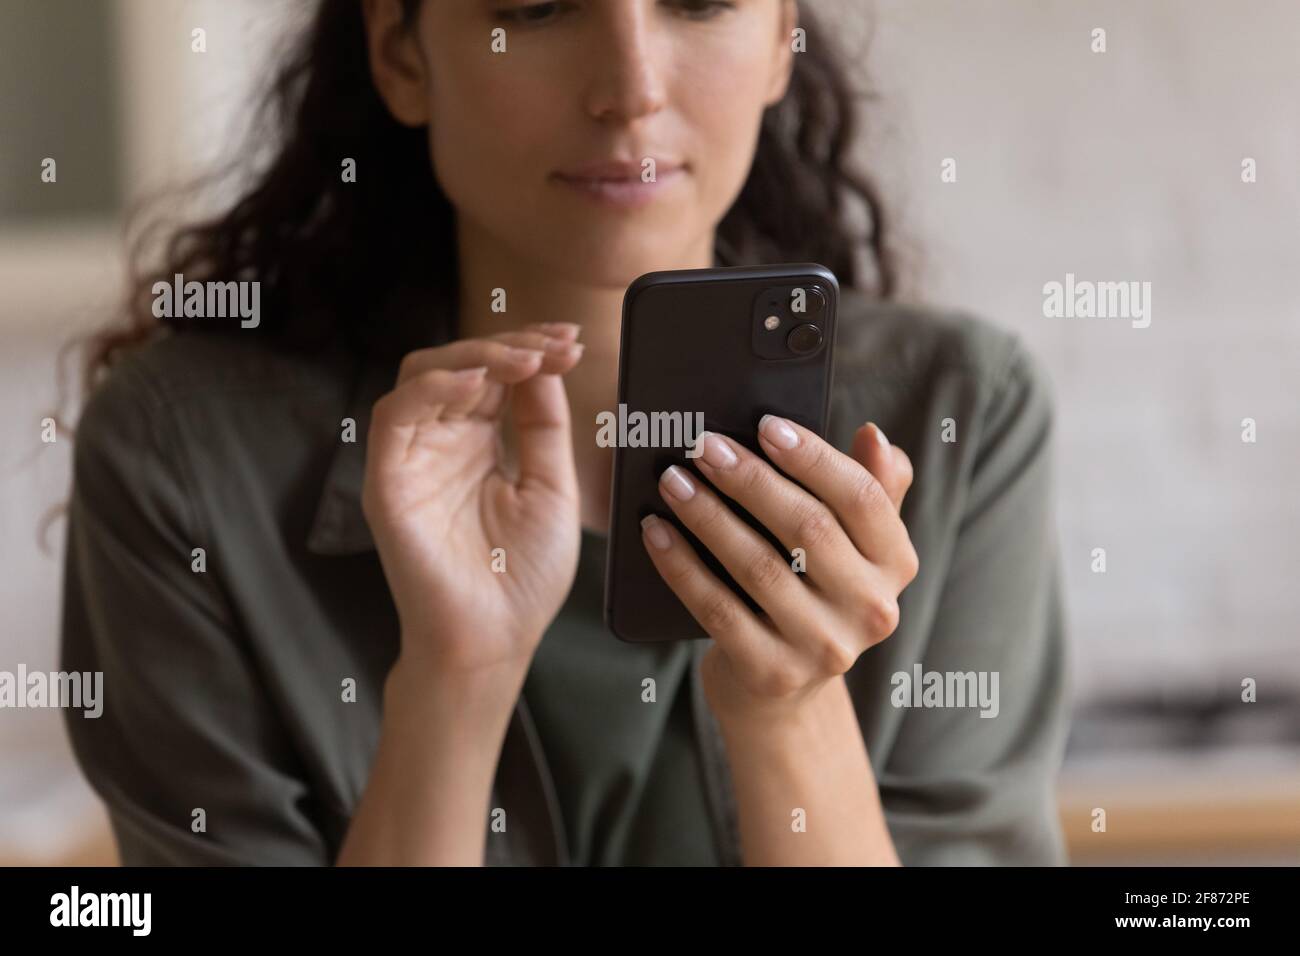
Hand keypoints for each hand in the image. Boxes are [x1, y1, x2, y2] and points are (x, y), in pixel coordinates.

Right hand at [361, 323, 584, 677]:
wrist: (493, 639)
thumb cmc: (522, 577)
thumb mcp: (551, 488)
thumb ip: (544, 426)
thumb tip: (545, 366)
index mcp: (481, 443)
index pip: (496, 375)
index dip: (530, 350)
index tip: (571, 341)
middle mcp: (443, 442)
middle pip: (461, 363)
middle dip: (511, 345)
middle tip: (556, 344)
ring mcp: (413, 458)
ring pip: (423, 375)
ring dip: (475, 356)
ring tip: (525, 359)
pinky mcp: (387, 480)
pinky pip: (395, 415)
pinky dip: (433, 389)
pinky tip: (477, 384)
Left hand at [640, 416, 918, 724]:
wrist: (779, 688)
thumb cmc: (810, 589)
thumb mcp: (849, 546)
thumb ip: (869, 489)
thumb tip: (873, 436)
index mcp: (895, 564)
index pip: (862, 498)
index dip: (815, 458)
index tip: (766, 424)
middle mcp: (872, 610)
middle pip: (807, 528)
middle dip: (749, 480)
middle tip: (704, 445)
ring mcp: (824, 648)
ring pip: (758, 567)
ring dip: (708, 516)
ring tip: (672, 480)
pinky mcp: (773, 673)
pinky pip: (718, 609)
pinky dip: (681, 565)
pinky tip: (656, 532)